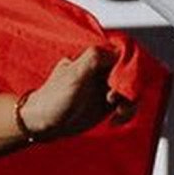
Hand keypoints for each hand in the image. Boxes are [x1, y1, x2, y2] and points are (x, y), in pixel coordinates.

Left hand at [15, 44, 131, 143]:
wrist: (43, 123)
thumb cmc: (54, 98)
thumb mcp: (74, 75)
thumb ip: (94, 58)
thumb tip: (116, 51)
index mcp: (93, 58)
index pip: (122, 56)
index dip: (127, 70)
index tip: (118, 85)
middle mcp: (101, 70)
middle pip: (130, 74)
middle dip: (129, 89)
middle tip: (113, 101)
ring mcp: (105, 87)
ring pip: (130, 90)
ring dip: (129, 103)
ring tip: (119, 114)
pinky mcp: (107, 104)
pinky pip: (126, 104)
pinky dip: (126, 112)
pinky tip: (115, 121)